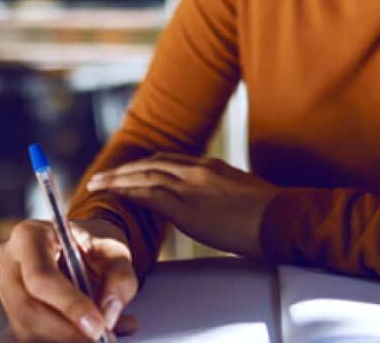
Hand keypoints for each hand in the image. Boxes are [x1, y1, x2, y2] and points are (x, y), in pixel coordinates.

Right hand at [0, 218, 139, 341]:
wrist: (83, 249)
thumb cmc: (94, 245)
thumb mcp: (116, 250)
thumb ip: (119, 277)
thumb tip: (108, 313)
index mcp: (30, 235)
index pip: (41, 276)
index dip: (69, 305)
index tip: (98, 326)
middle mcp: (10, 261)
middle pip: (29, 308)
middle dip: (68, 332)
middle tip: (103, 338)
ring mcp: (6, 289)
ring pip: (27, 328)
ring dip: (66, 339)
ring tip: (104, 336)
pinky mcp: (12, 312)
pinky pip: (31, 337)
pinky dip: (62, 341)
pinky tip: (87, 335)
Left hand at [86, 153, 278, 258]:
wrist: (281, 219)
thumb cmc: (270, 213)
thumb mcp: (243, 192)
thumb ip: (222, 192)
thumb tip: (215, 202)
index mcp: (211, 166)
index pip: (169, 160)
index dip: (144, 166)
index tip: (129, 171)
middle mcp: (198, 170)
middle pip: (151, 164)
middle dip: (124, 170)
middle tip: (103, 177)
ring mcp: (192, 186)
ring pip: (144, 176)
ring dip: (118, 180)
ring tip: (98, 185)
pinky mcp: (187, 207)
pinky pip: (149, 196)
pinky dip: (129, 194)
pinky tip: (115, 197)